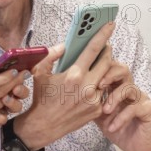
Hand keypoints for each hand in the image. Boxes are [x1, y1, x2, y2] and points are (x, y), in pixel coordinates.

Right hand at [13, 22, 115, 150]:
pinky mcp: (97, 109)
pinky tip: (89, 86)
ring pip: (106, 78)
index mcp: (74, 75)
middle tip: (104, 46)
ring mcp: (94, 99)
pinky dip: (98, 86)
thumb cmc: (41, 98)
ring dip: (103, 71)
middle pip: (107, 62)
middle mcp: (87, 87)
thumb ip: (51, 55)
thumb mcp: (40, 72)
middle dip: (107, 52)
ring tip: (95, 68)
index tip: (110, 24)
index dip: (103, 35)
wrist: (44, 125)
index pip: (93, 49)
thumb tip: (64, 45)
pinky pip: (103, 92)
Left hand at [95, 62, 150, 150]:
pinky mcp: (148, 109)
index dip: (100, 67)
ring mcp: (140, 97)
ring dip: (114, 99)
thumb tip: (68, 87)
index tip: (87, 74)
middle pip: (123, 69)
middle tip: (99, 86)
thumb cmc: (112, 126)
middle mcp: (129, 87)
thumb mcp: (94, 112)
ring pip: (129, 88)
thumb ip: (87, 98)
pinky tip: (111, 127)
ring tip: (104, 111)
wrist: (132, 145)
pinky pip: (135, 108)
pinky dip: (121, 117)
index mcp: (115, 85)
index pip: (110, 67)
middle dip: (109, 75)